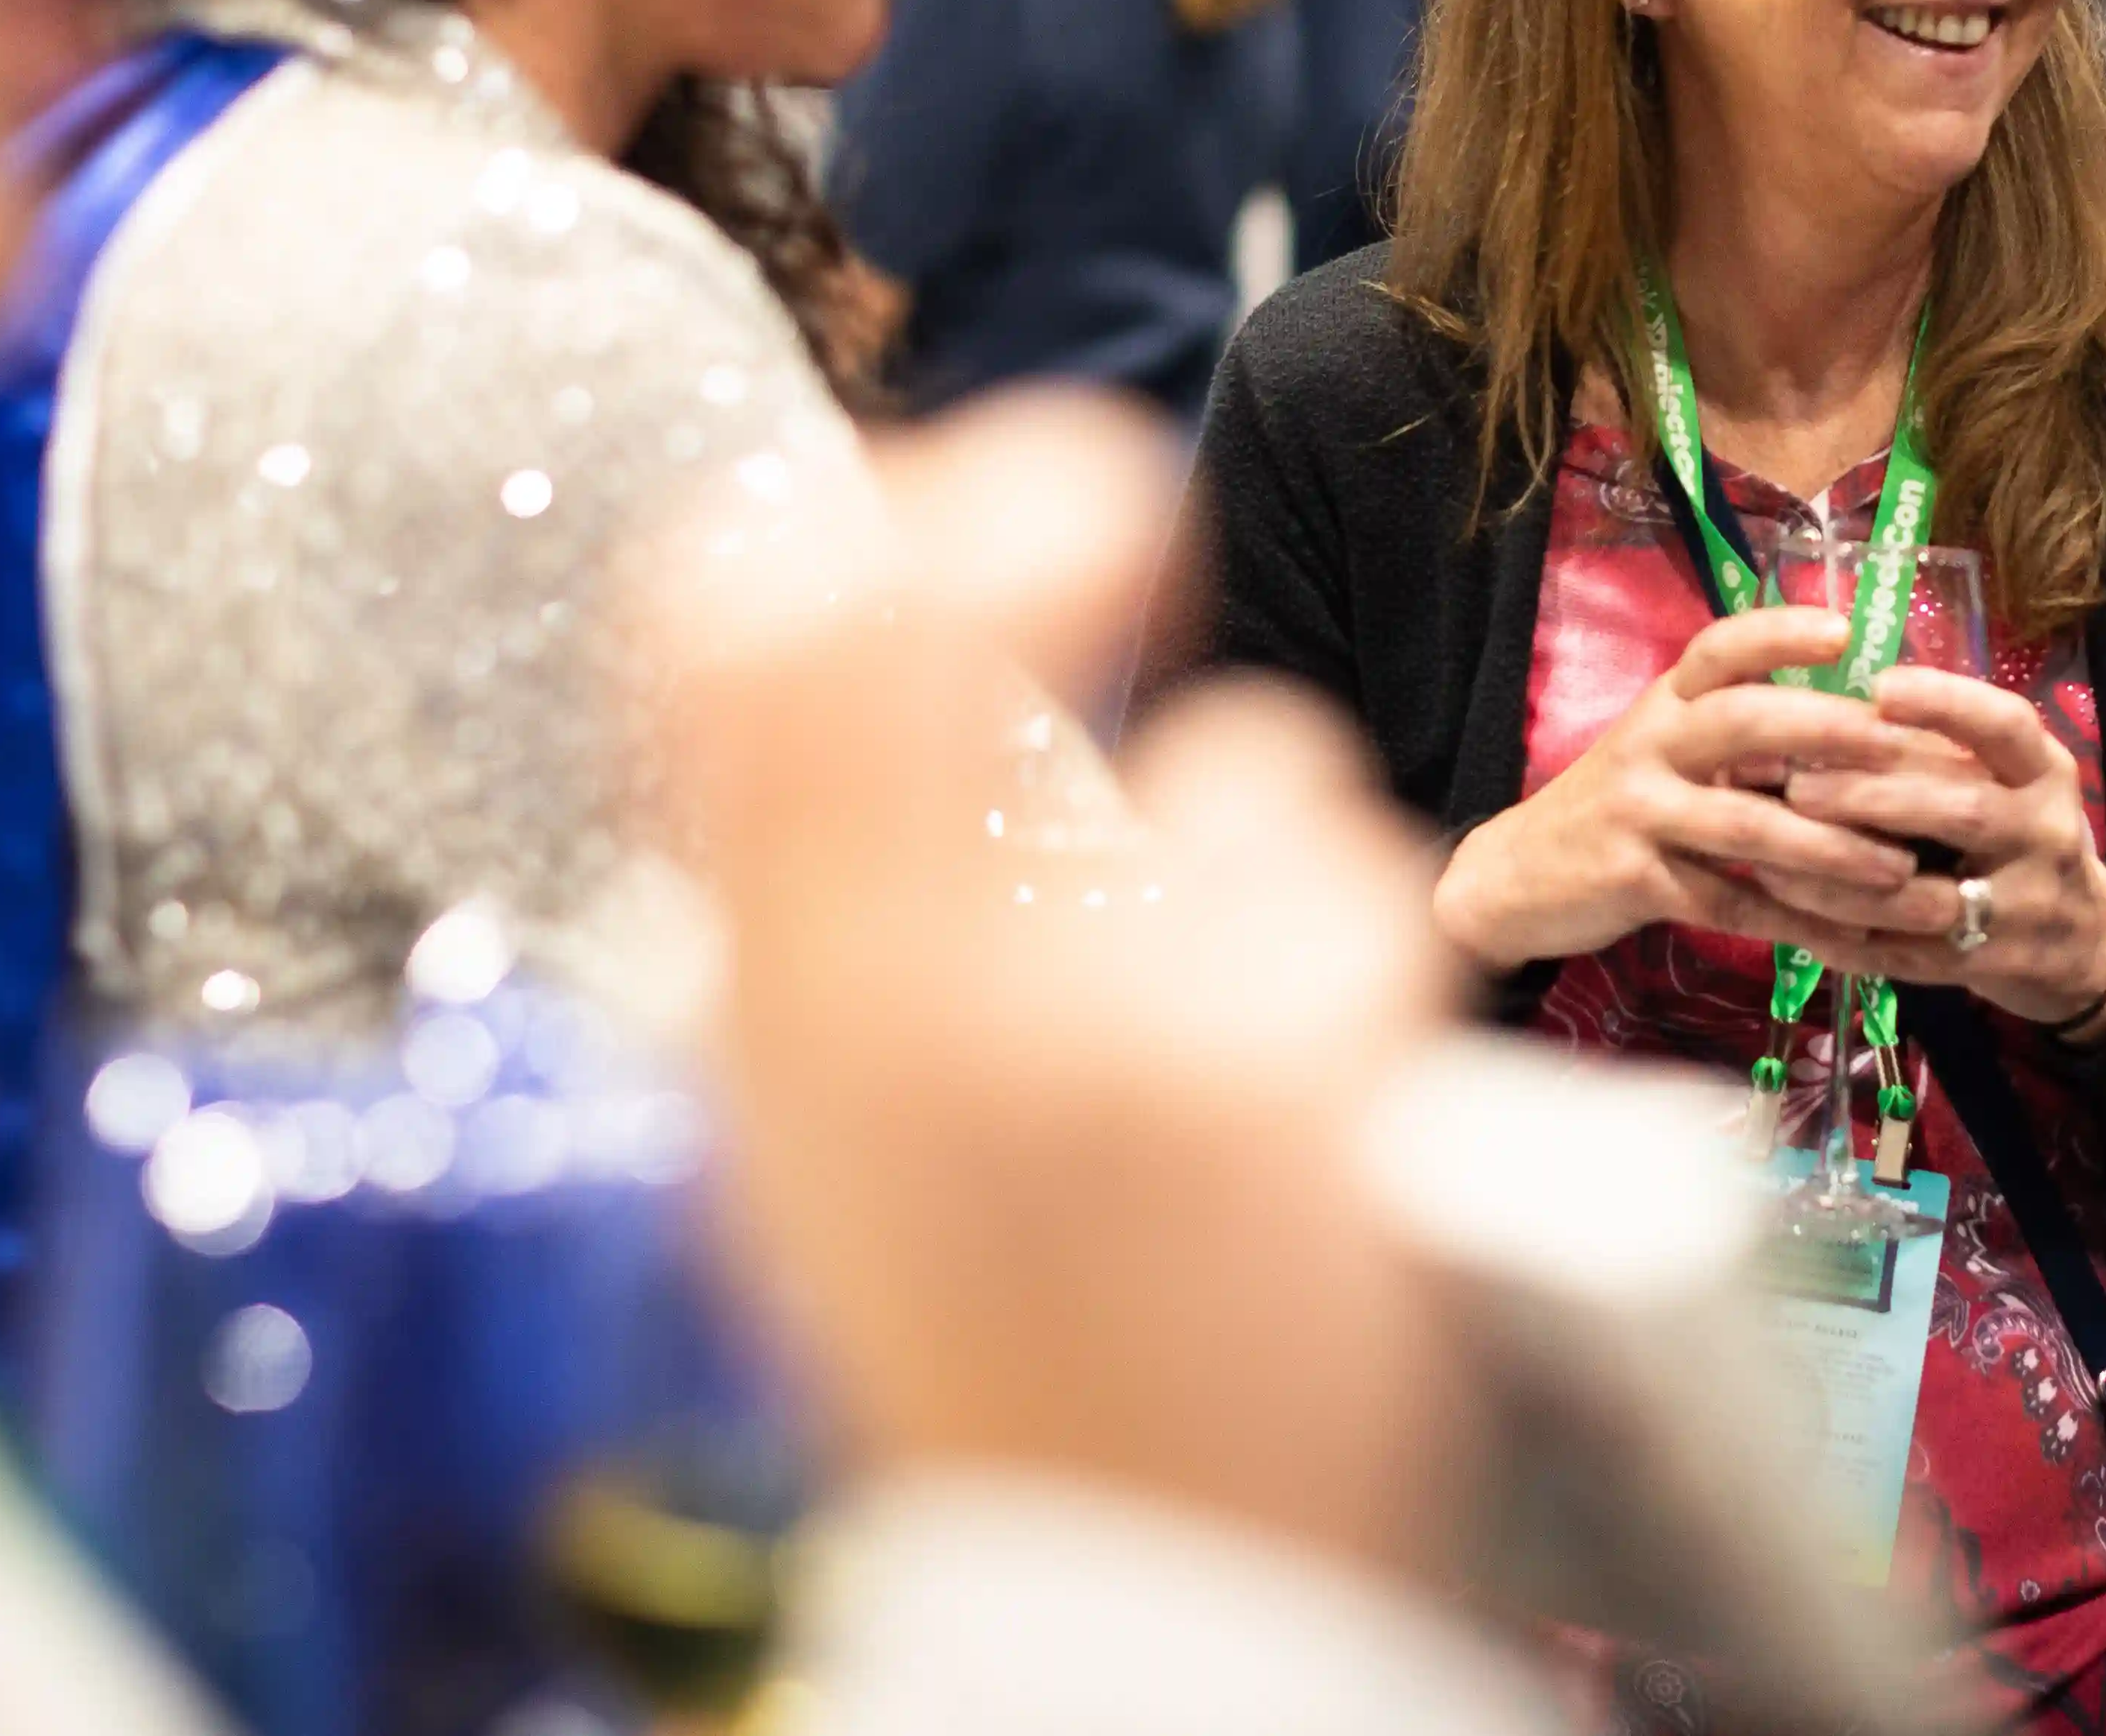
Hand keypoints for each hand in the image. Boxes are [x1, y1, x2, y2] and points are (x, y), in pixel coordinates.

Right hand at [662, 393, 1470, 1577]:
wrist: (1134, 1617)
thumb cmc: (978, 1369)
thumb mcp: (807, 1153)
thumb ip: (821, 927)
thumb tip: (836, 670)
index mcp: (787, 1006)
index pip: (745, 630)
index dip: (839, 509)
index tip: (922, 488)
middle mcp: (945, 979)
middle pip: (991, 595)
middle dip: (1064, 514)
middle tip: (1111, 501)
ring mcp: (1141, 1008)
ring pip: (1251, 765)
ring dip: (1255, 853)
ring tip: (1209, 1027)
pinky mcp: (1317, 1060)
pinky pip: (1360, 890)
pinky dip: (1345, 963)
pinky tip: (1307, 1094)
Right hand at [1430, 604, 1972, 971]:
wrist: (1518, 875)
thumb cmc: (1625, 804)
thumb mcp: (1669, 748)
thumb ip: (1744, 732)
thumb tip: (1864, 722)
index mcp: (1668, 702)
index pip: (1720, 647)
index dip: (1779, 633)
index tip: (1844, 630)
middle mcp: (1652, 743)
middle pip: (1741, 721)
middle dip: (1824, 730)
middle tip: (1897, 746)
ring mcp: (1639, 812)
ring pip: (1746, 825)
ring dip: (1830, 848)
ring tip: (1900, 866)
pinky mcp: (1636, 881)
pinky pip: (1731, 903)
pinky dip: (1797, 925)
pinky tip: (1852, 941)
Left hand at [1769, 664, 2105, 1031]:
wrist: (2086, 943)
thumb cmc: (2022, 837)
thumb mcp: (2011, 782)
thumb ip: (1941, 753)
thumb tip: (1826, 713)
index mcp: (2045, 772)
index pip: (2006, 725)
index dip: (1944, 702)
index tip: (1879, 688)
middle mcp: (2043, 833)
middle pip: (1960, 810)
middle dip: (1872, 796)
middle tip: (1796, 785)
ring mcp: (2021, 907)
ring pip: (1924, 894)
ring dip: (1842, 876)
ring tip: (1776, 857)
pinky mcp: (1987, 966)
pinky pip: (1904, 953)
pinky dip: (1843, 936)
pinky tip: (1791, 916)